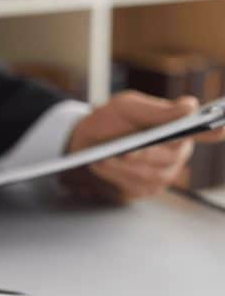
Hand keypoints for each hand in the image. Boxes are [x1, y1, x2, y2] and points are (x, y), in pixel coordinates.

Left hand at [63, 91, 224, 201]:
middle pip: (169, 158)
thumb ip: (156, 109)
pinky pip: (136, 187)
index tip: (217, 129)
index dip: (212, 131)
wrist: (85, 142)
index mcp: (181, 128)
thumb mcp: (126, 107)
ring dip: (124, 168)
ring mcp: (164, 173)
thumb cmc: (110, 121)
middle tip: (123, 151)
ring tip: (103, 159)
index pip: (206, 132)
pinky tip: (101, 166)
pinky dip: (116, 177)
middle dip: (143, 155)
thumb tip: (189, 107)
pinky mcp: (146, 189)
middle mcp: (178, 152)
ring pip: (152, 175)